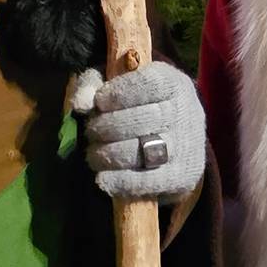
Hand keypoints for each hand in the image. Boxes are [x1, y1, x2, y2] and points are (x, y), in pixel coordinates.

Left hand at [79, 61, 205, 200]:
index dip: (120, 93)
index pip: (150, 84)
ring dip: (109, 154)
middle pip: (143, 119)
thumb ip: (92, 85)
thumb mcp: (116, 86)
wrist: (176, 140)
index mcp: (173, 84)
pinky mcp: (183, 178)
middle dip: (107, 126)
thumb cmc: (139, 107)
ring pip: (143, 151)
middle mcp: (186, 114)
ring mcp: (187, 147)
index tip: (100, 102)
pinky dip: (121, 181)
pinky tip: (103, 178)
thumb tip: (80, 104)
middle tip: (92, 132)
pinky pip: (149, 181)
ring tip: (95, 154)